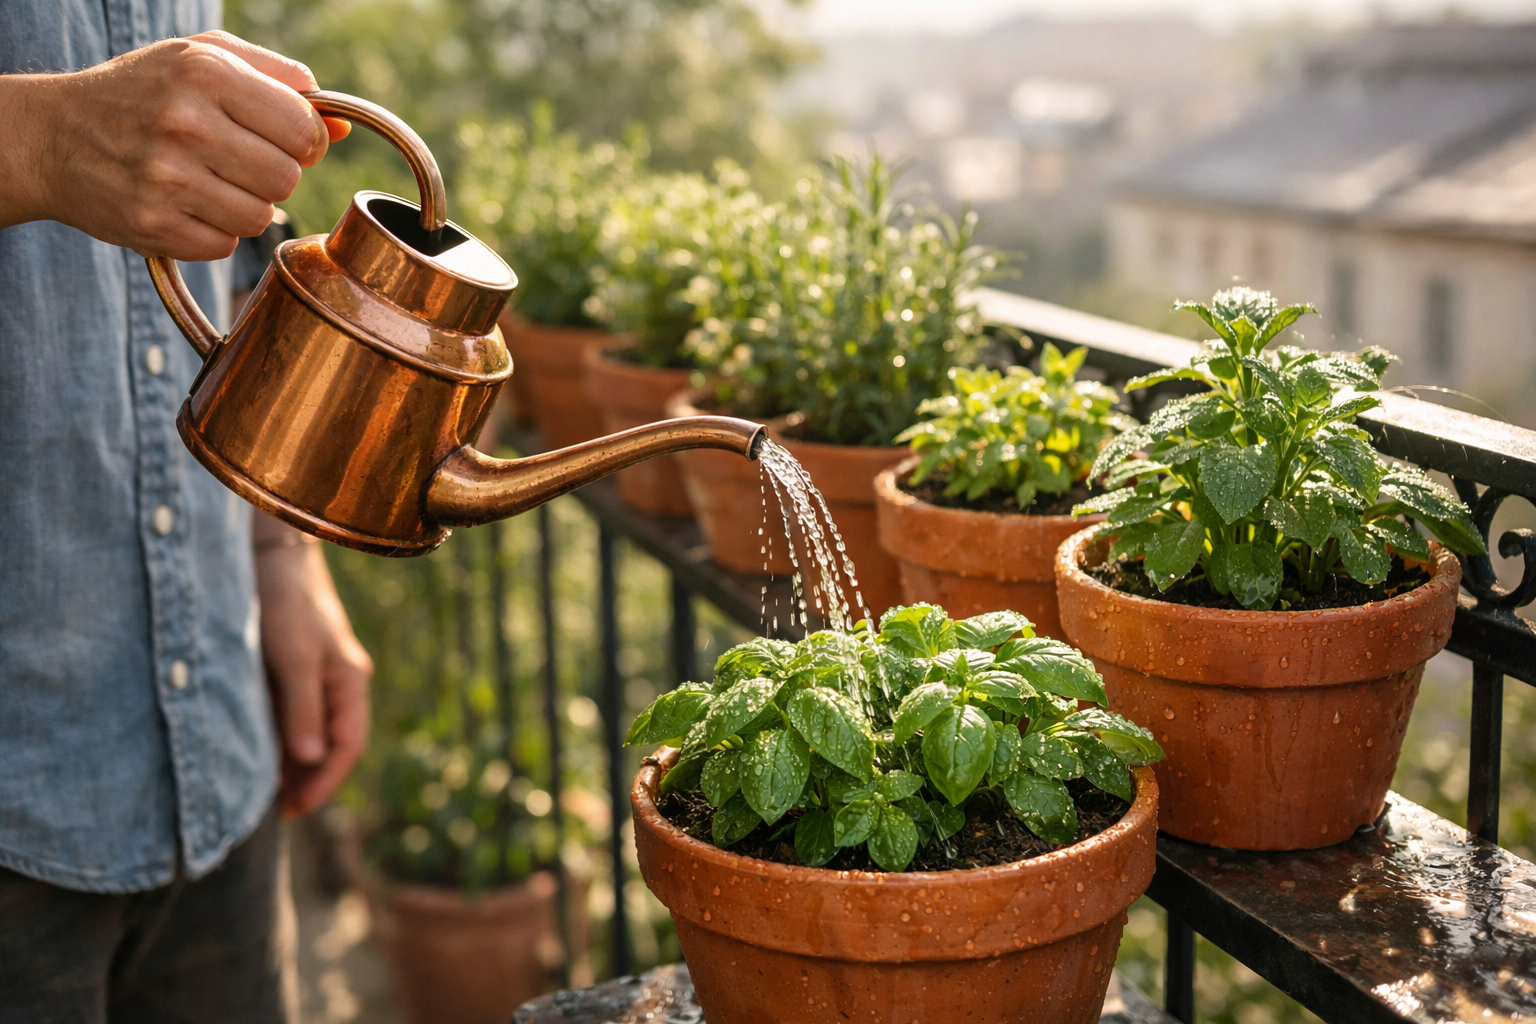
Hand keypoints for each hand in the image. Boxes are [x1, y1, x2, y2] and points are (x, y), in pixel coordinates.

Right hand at [0, 30, 349, 260]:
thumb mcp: (203, 59)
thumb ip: (279, 80)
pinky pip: (224, 245)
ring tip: (208, 181)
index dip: (305, 142)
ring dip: (244, 205)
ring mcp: (166, 178)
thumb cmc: (142, 92)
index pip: (303, 129)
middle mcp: (185, 123)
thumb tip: (341, 125)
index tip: (284, 140)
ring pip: (260, 218)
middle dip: (273, 175)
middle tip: (239, 161)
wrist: (52, 135)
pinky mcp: (152, 224)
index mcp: (206, 73)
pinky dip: (212, 231)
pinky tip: (184, 204)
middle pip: (286, 179)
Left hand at [254, 515, 372, 818]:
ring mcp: (316, 676)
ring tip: (263, 793)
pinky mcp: (292, 669)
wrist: (270, 551)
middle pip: (332, 745)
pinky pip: (292, 715)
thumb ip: (303, 709)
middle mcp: (338, 683)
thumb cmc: (287, 602)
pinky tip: (257, 755)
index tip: (294, 810)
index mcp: (350, 681)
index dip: (324, 783)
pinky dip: (279, 740)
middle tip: (275, 812)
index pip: (347, 746)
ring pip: (311, 733)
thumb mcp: (294, 659)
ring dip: (293, 764)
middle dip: (309, 781)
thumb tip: (312, 760)